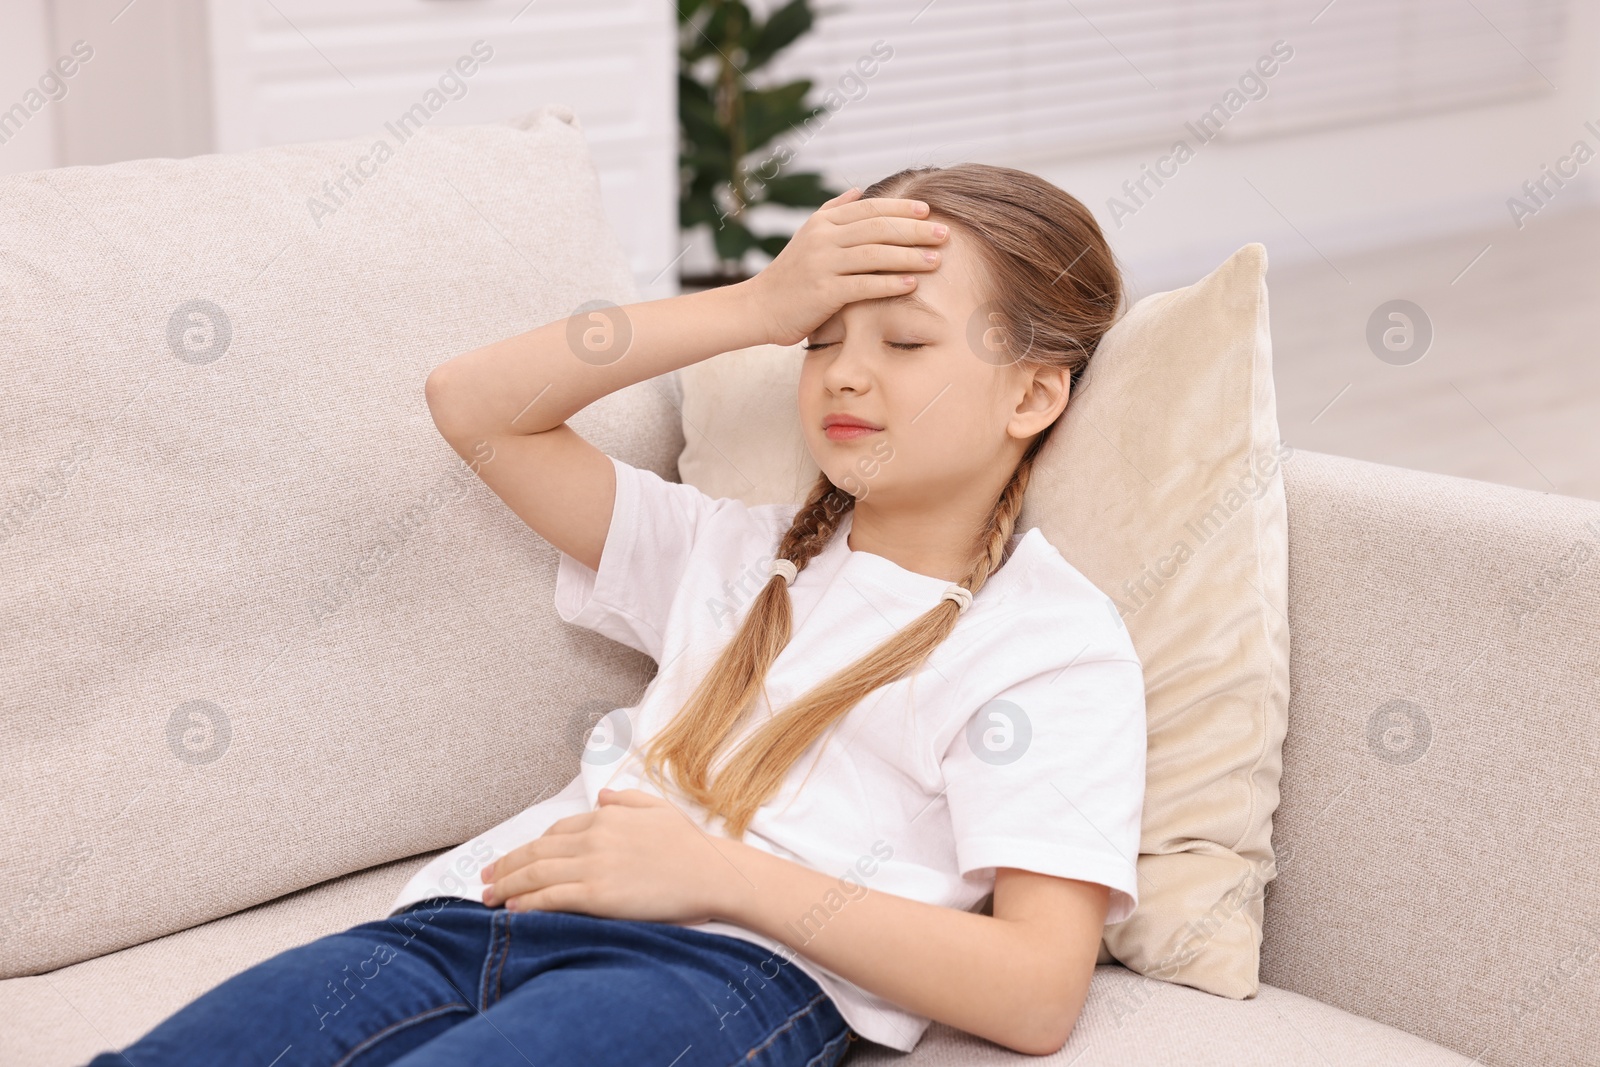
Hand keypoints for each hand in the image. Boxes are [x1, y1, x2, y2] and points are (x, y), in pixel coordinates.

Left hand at [478, 787, 745, 924]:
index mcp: (608, 817)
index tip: (515, 858)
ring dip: (507, 885)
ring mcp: (595, 865)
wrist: (713, 873)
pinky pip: (552, 897)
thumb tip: (602, 797)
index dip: (530, 845)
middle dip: (506, 865)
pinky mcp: (599, 893)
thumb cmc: (692, 846)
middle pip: (538, 850)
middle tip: (485, 878)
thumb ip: (627, 800)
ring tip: (488, 897)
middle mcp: (596, 837)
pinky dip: (527, 902)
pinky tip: (512, 909)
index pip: (557, 830)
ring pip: (537, 873)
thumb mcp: (659, 809)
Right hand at [744, 186, 949, 346]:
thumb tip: (859, 190)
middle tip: (944, 234)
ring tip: (936, 260)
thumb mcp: (808, 236)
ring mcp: (822, 265)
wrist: (759, 307)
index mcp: (823, 222)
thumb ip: (834, 211)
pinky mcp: (824, 293)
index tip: (929, 211)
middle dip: (915, 230)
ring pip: (875, 255)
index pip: (870, 208)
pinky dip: (890, 284)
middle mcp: (823, 239)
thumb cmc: (790, 275)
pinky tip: (912, 284)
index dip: (902, 208)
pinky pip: (864, 285)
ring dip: (910, 256)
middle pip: (879, 228)